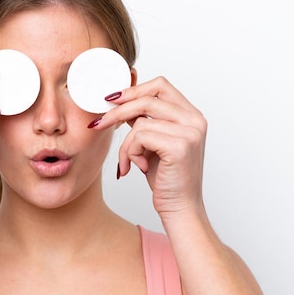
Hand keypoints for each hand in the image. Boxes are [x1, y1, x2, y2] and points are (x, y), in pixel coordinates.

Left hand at [90, 76, 206, 218]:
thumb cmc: (166, 178)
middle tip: (99, 123)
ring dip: (126, 144)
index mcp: (191, 115)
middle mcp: (195, 120)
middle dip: (117, 111)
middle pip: (147, 98)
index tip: (111, 100)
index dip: (133, 89)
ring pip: (139, 121)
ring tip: (129, 161)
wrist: (180, 208)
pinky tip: (138, 168)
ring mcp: (190, 132)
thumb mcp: (154, 143)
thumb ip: (145, 121)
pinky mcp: (179, 146)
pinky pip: (139, 137)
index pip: (160, 86)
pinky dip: (130, 153)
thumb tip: (121, 101)